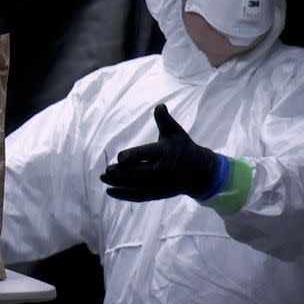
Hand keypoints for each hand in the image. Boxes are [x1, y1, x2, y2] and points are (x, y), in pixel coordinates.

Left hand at [100, 104, 220, 201]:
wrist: (200, 172)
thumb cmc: (183, 147)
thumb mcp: (176, 132)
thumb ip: (164, 120)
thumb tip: (159, 106)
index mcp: (164, 153)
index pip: (145, 155)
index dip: (131, 157)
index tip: (120, 157)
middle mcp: (162, 170)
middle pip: (138, 174)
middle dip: (121, 173)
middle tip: (106, 171)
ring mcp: (160, 185)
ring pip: (136, 186)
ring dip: (118, 184)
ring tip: (102, 179)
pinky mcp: (158, 194)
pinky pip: (139, 196)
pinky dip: (124, 195)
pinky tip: (110, 192)